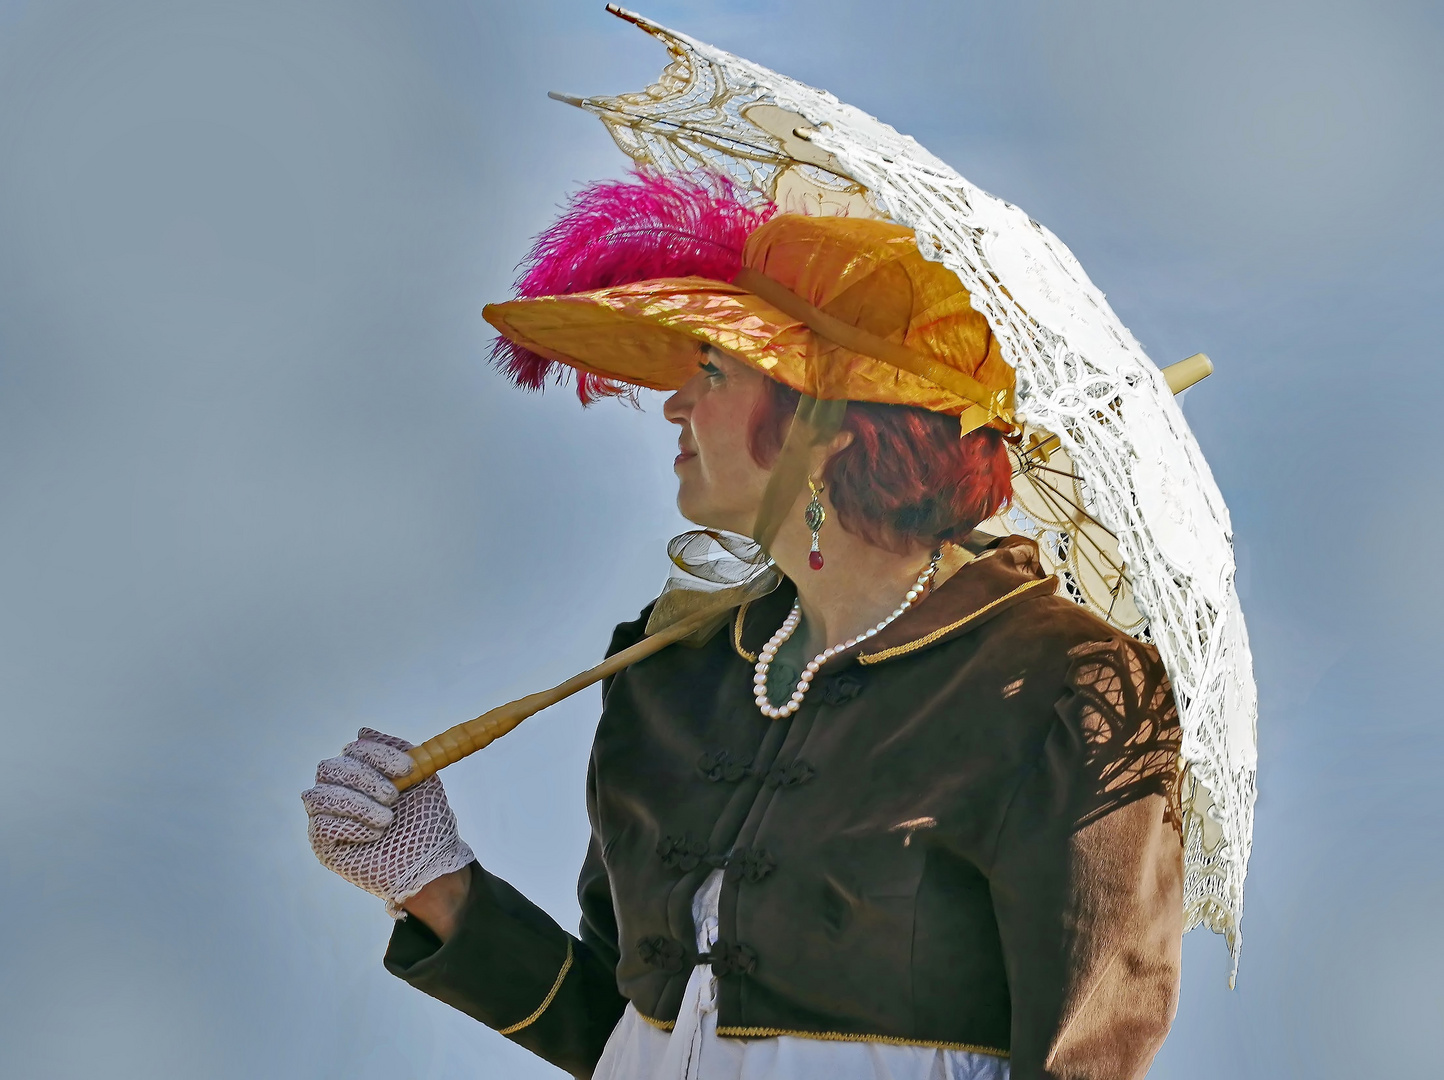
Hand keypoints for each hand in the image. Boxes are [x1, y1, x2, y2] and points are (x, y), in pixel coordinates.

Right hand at [302, 728, 474, 914]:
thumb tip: (363, 731)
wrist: (432, 864)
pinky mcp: (323, 844)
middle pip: (330, 768)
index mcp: (363, 772)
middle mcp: (340, 790)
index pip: (353, 749)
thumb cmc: (427, 821)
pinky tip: (374, 835)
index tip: (407, 768)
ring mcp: (329, 817)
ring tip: (386, 819)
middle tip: (393, 796)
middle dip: (365, 778)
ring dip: (358, 804)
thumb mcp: (421, 778)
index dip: (377, 754)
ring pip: (319, 794)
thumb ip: (397, 750)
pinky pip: (321, 825)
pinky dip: (351, 826)